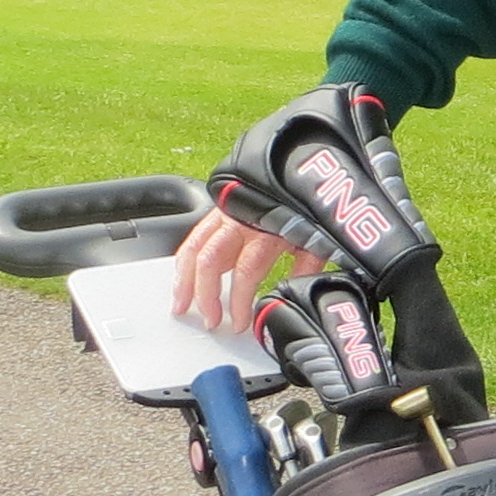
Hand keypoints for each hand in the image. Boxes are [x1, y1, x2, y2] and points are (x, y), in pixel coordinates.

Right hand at [171, 206, 307, 334]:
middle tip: (210, 321)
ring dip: (184, 280)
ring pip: (193, 248)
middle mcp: (240, 221)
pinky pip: (194, 236)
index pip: (246, 272)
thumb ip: (304, 270)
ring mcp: (225, 213)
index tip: (240, 324)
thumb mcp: (315, 239)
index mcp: (266, 230)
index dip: (239, 302)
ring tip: (180, 305)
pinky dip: (185, 259)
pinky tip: (183, 276)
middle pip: (211, 262)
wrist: (301, 171)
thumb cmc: (308, 207)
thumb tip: (290, 301)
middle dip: (205, 296)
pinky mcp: (218, 208)